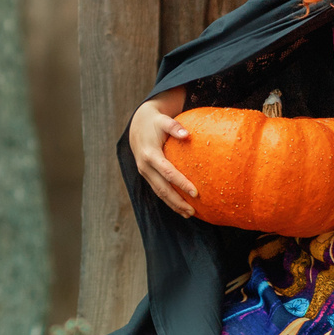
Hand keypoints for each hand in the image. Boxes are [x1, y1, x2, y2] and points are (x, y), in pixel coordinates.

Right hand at [129, 91, 196, 217]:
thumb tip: (187, 135)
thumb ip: (174, 127)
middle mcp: (145, 167)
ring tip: (189, 214)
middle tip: (193, 211)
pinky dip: (169, 200)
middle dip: (177, 201)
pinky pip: (158, 190)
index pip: (168, 172)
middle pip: (162, 189)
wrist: (138, 125)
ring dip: (173, 205)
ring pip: (159, 193)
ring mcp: (145, 173)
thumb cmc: (155, 122)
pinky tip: (180, 207)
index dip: (181, 183)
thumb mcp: (163, 120)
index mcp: (150, 154)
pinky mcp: (147, 175)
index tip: (195, 192)